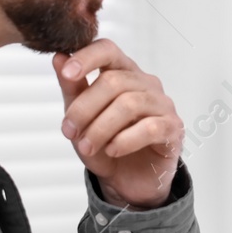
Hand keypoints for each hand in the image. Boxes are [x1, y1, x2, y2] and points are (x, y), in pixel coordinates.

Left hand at [55, 40, 182, 208]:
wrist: (127, 182)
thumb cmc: (105, 144)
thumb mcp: (80, 118)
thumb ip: (72, 87)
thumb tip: (58, 57)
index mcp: (122, 72)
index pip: (108, 50)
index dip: (87, 57)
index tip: (67, 73)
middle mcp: (145, 83)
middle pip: (113, 81)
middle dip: (85, 108)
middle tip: (68, 131)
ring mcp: (162, 104)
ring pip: (129, 104)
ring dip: (100, 128)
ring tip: (86, 147)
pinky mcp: (173, 128)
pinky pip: (150, 128)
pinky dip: (125, 141)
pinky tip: (112, 150)